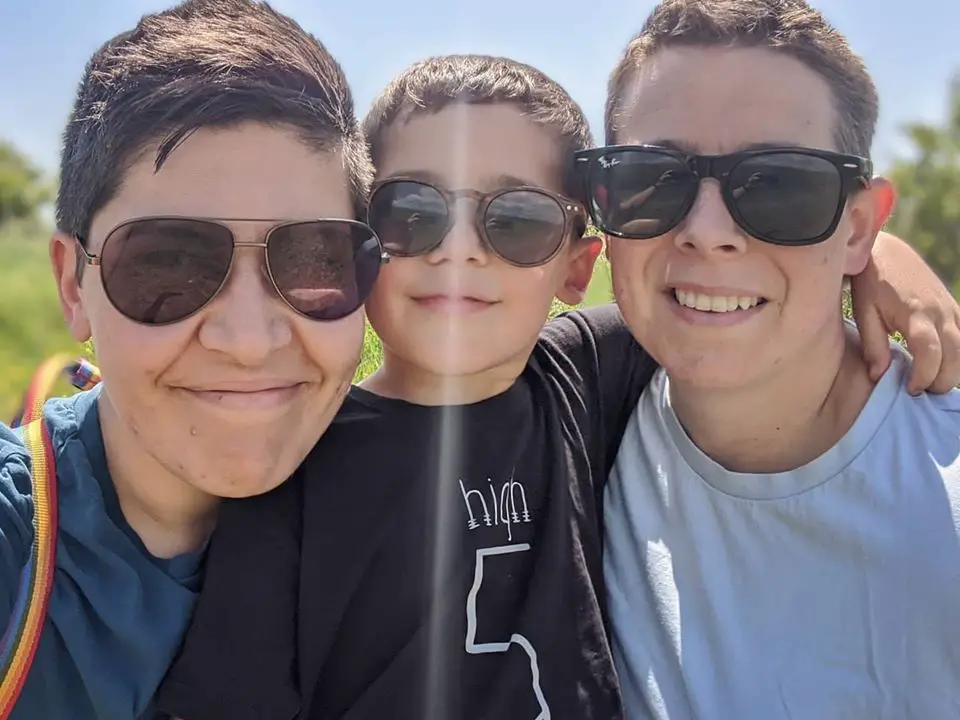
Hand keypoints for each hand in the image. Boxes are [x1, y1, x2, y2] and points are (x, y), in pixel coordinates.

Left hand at [851, 231, 959, 394]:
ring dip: (954, 370)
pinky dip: (959, 354)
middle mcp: (939, 312)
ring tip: (932, 381)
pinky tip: (945, 365)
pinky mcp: (953, 308)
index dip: (924, 376)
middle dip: (942, 380)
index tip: (911, 389)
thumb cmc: (871, 283)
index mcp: (915, 313)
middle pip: (955, 355)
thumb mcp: (864, 311)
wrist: (887, 251)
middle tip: (922, 391)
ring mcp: (950, 309)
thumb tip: (878, 375)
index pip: (930, 352)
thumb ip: (872, 344)